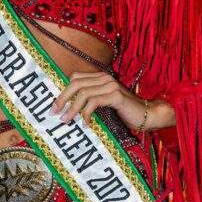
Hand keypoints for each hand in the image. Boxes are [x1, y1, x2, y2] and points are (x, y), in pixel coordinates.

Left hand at [50, 71, 175, 132]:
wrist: (147, 114)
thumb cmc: (124, 112)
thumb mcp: (103, 104)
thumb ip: (90, 101)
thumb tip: (67, 109)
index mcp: (100, 78)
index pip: (75, 78)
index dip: (63, 91)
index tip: (54, 106)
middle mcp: (104, 78)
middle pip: (76, 83)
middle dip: (62, 98)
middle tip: (54, 112)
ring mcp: (110, 85)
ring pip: (83, 93)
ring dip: (72, 108)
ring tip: (66, 120)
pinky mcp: (116, 96)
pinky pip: (94, 102)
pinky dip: (87, 113)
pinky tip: (86, 124)